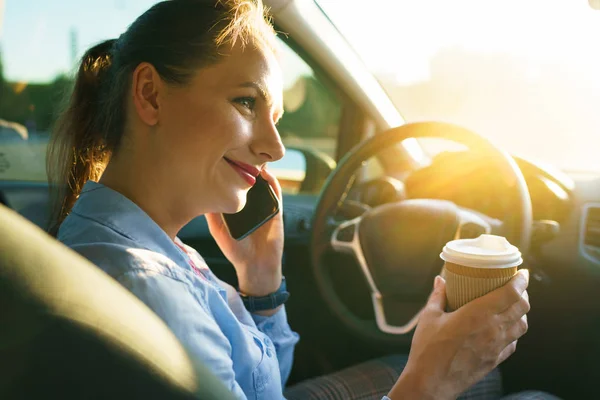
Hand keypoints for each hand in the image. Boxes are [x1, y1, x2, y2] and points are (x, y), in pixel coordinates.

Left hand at [205, 168, 283, 296]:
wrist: (255, 265)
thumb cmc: (236, 250)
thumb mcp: (218, 230)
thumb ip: (212, 214)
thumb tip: (201, 194)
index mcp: (237, 205)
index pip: (234, 183)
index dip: (230, 170)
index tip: (223, 156)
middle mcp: (251, 202)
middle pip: (249, 179)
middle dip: (245, 165)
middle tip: (237, 150)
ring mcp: (265, 205)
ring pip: (263, 182)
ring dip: (260, 170)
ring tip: (252, 156)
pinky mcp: (276, 209)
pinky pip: (276, 192)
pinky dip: (272, 181)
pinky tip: (266, 173)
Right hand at [389, 270, 529, 399]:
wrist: (431, 383)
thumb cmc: (428, 350)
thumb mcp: (429, 317)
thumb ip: (438, 296)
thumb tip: (440, 280)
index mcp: (478, 314)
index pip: (511, 293)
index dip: (521, 280)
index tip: (522, 272)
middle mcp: (493, 329)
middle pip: (522, 307)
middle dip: (523, 293)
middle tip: (517, 285)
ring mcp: (497, 346)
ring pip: (522, 325)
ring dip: (522, 312)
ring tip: (514, 305)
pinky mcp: (495, 360)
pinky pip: (513, 343)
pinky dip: (514, 331)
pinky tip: (505, 328)